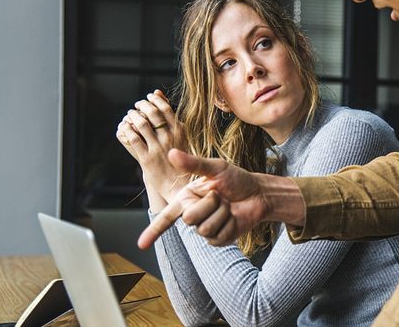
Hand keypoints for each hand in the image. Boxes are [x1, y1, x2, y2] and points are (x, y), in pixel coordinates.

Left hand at [116, 90, 188, 201]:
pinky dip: (127, 130)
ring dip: (133, 116)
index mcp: (180, 132)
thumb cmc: (180, 159)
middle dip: (142, 105)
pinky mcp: (146, 159)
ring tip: (130, 114)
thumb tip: (159, 94)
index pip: (166, 108)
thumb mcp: (181, 137)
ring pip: (142, 125)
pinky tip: (125, 127)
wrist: (178, 185)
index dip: (155, 100)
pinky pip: (134, 139)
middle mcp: (169, 138)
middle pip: (153, 114)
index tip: (149, 97)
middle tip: (137, 104)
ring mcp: (158, 148)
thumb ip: (171, 118)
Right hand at [137, 149, 304, 248]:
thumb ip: (193, 164)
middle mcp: (193, 214)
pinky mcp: (219, 239)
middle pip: (189, 218)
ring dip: (221, 214)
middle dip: (209, 204)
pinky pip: (218, 236)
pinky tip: (233, 217)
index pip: (166, 217)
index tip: (140, 245)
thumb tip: (171, 153)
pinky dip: (229, 224)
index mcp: (187, 198)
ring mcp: (205, 228)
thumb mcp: (216, 168)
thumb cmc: (237, 179)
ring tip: (228, 205)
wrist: (258, 193)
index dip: (153, 231)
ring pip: (204, 228)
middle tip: (221, 196)